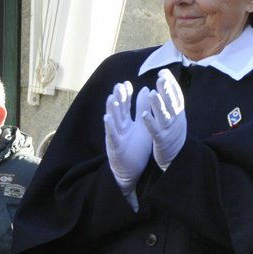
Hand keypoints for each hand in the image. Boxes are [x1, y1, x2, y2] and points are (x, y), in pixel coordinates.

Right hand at [102, 81, 151, 196]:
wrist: (132, 170)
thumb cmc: (136, 148)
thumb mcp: (142, 125)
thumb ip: (142, 109)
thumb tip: (145, 90)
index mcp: (126, 122)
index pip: (126, 105)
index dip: (126, 94)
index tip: (127, 83)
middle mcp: (119, 127)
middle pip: (118, 110)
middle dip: (118, 98)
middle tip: (118, 85)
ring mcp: (116, 136)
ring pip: (113, 120)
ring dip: (112, 109)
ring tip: (112, 98)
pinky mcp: (115, 146)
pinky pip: (112, 135)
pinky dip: (109, 126)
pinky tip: (107, 118)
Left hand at [138, 69, 187, 170]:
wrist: (178, 158)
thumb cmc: (173, 134)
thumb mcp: (176, 117)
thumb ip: (170, 102)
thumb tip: (167, 82)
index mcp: (179, 113)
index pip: (177, 96)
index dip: (171, 84)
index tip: (163, 72)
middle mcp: (177, 120)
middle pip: (172, 103)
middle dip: (166, 90)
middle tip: (161, 78)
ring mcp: (169, 131)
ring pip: (164, 116)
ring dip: (158, 104)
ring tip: (152, 93)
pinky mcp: (162, 141)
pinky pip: (155, 131)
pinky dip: (150, 122)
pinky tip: (144, 114)